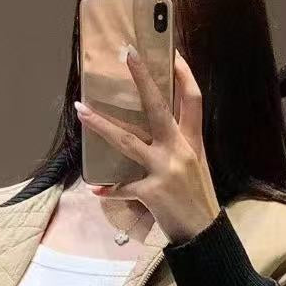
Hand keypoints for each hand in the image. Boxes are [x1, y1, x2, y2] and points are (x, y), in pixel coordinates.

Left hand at [73, 48, 220, 244]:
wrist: (205, 233)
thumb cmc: (197, 197)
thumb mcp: (194, 164)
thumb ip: (177, 145)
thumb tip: (155, 128)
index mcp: (192, 141)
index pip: (192, 99)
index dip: (184, 74)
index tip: (172, 52)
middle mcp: (180, 150)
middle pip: (158, 107)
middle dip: (142, 79)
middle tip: (127, 54)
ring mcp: (165, 169)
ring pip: (127, 140)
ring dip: (101, 125)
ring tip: (81, 109)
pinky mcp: (152, 191)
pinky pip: (123, 188)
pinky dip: (110, 190)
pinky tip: (96, 189)